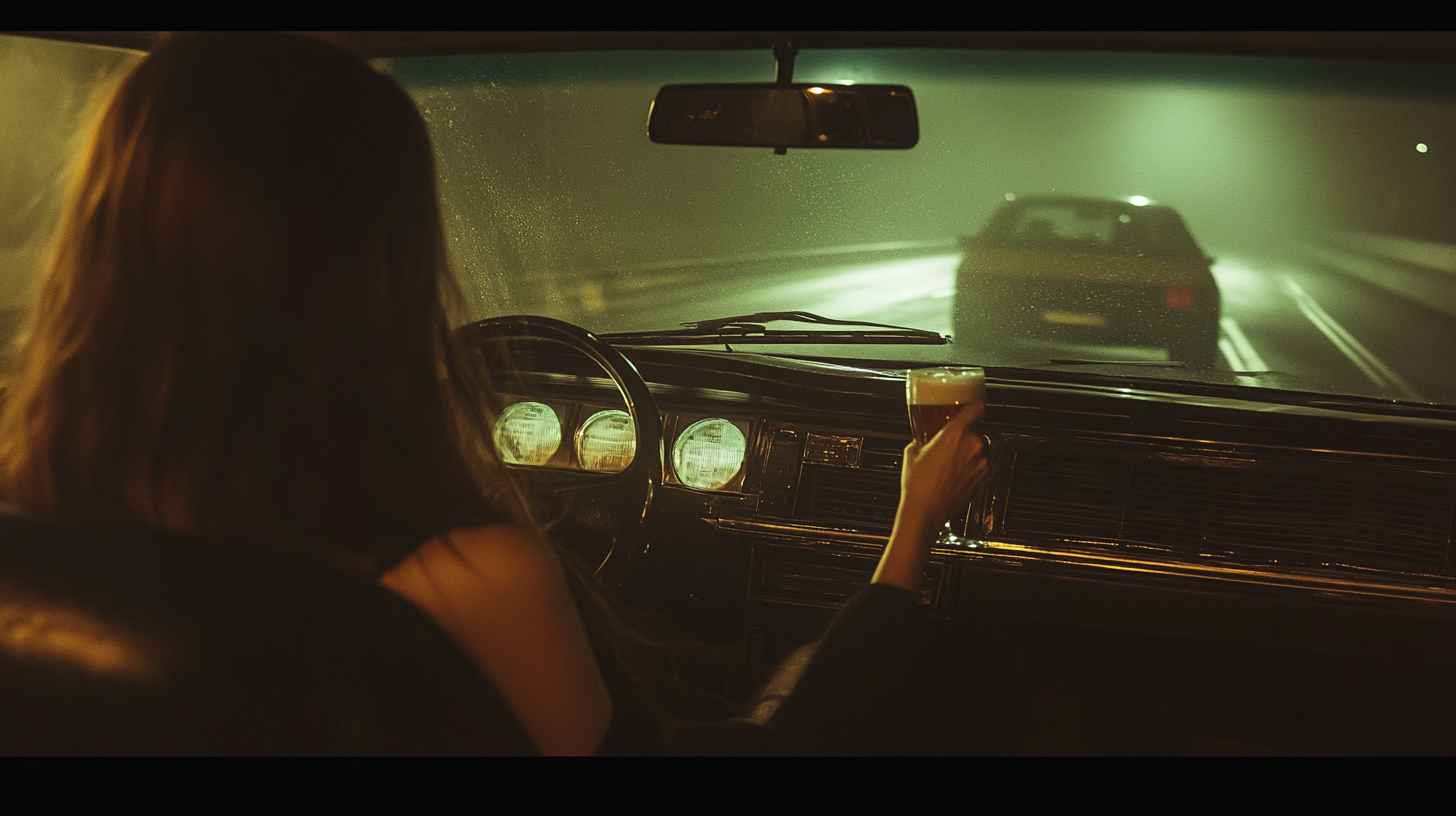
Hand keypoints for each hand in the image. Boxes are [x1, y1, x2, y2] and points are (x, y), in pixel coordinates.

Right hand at [899, 402, 988, 531]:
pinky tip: (953, 476)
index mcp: (955, 433)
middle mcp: (972, 446)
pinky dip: (970, 469)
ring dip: (966, 454)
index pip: (975, 409)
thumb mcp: (912, 453)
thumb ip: (922, 440)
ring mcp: (980, 463)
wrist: (925, 512)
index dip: (973, 407)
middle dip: (962, 438)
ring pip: (977, 451)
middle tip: (946, 447)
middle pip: (973, 432)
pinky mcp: (983, 479)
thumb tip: (922, 440)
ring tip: (948, 465)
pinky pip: (979, 467)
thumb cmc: (918, 485)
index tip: (972, 407)